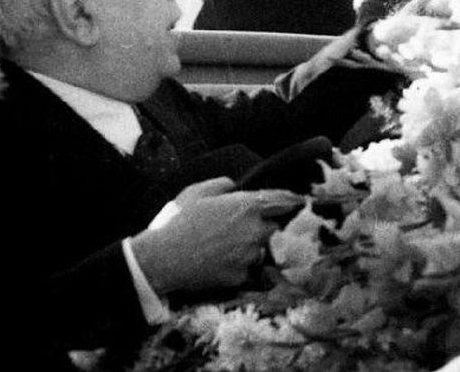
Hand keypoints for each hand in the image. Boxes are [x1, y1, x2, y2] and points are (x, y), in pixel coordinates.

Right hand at [131, 183, 301, 294]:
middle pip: (273, 227)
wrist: (162, 258)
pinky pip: (247, 270)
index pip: (284, 201)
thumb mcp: (198, 192)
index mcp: (249, 206)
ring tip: (225, 247)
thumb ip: (222, 184)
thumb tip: (234, 186)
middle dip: (263, 227)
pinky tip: (218, 262)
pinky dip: (237, 267)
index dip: (290, 201)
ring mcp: (250, 255)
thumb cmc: (178, 220)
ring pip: (261, 250)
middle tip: (240, 228)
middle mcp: (256, 230)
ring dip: (251, 248)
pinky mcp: (241, 276)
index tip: (297, 202)